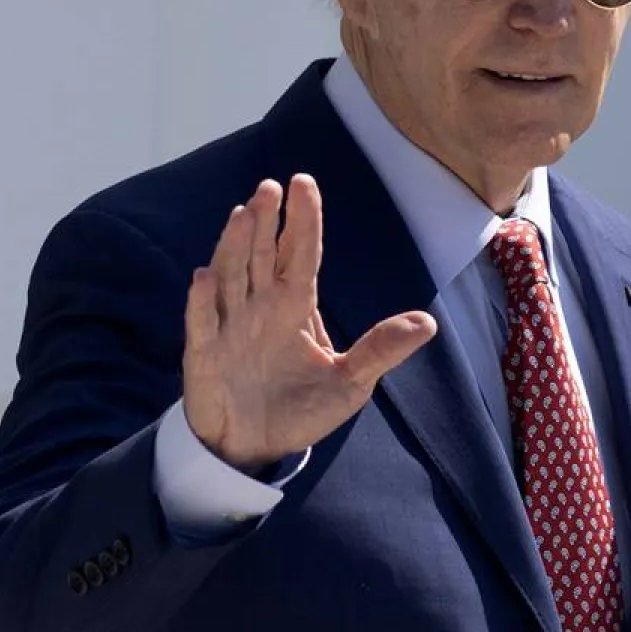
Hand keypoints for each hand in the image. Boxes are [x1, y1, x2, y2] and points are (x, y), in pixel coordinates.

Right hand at [181, 174, 436, 472]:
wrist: (256, 449)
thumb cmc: (301, 409)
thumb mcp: (350, 382)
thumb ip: (380, 350)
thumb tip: (428, 323)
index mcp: (295, 306)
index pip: (300, 254)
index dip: (301, 219)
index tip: (302, 182)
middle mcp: (260, 307)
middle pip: (261, 255)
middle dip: (264, 222)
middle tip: (269, 187)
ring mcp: (230, 328)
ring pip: (231, 277)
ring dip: (233, 247)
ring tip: (242, 214)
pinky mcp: (205, 357)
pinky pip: (203, 325)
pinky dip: (202, 303)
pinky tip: (205, 277)